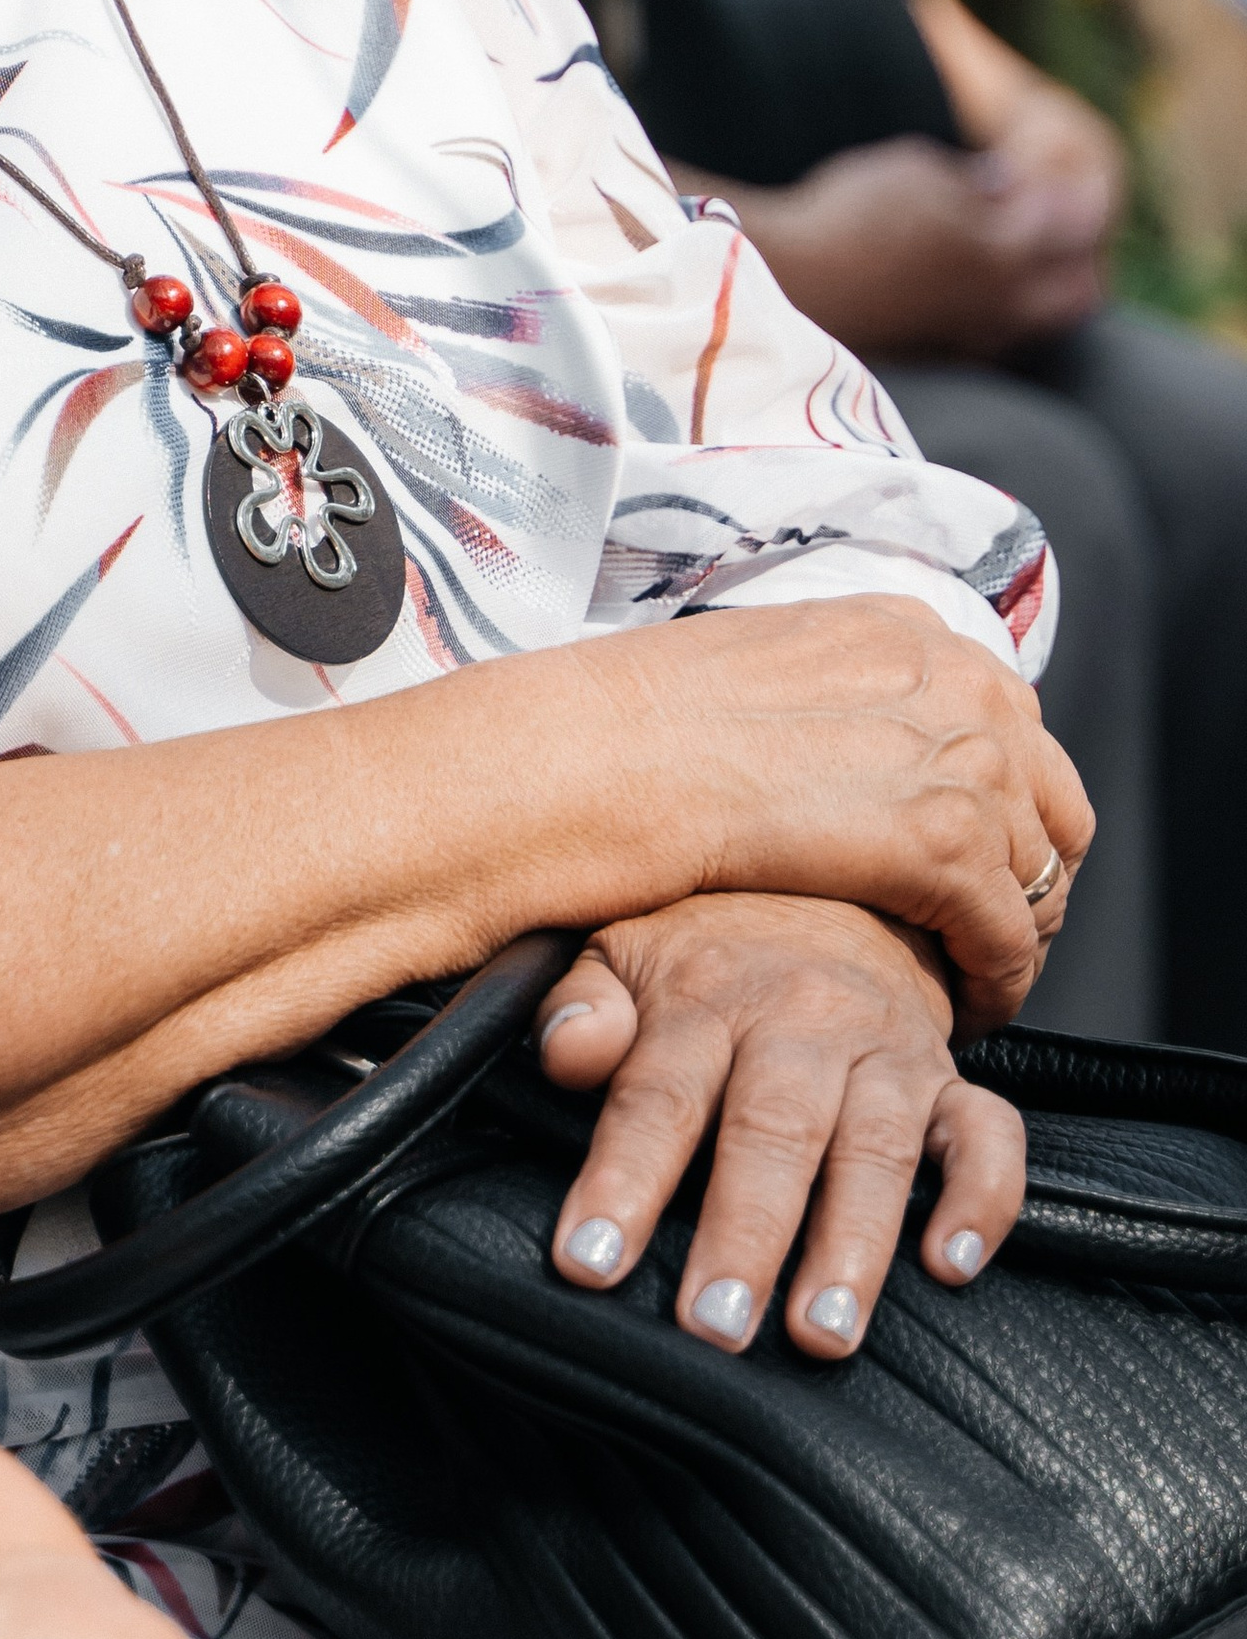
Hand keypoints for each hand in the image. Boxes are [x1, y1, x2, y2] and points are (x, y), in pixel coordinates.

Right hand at [532, 590, 1087, 1026]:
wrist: (590, 755)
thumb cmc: (633, 725)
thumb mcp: (757, 668)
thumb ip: (836, 698)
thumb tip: (861, 752)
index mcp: (904, 628)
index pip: (1008, 726)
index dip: (999, 807)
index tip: (974, 863)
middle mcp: (951, 676)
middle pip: (1048, 799)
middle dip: (1026, 875)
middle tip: (982, 936)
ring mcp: (957, 754)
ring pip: (1040, 876)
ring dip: (1009, 937)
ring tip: (963, 981)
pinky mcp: (943, 844)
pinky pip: (1008, 939)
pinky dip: (994, 986)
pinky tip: (953, 1011)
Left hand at [543, 892, 1024, 1359]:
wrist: (833, 882)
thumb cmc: (710, 945)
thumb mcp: (621, 948)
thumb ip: (581, 1006)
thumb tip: (566, 1054)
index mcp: (706, 995)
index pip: (658, 1095)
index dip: (622, 1180)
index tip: (589, 1262)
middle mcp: (801, 1018)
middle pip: (771, 1131)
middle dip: (743, 1234)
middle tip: (714, 1325)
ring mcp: (883, 1050)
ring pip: (874, 1148)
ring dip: (852, 1245)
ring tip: (821, 1332)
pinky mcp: (949, 1078)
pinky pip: (987, 1136)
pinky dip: (982, 1199)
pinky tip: (953, 1263)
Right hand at [740, 131, 1110, 359]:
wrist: (789, 281)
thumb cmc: (846, 214)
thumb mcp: (914, 172)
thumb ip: (975, 181)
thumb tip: (1008, 186)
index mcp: (1001, 246)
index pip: (1073, 224)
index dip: (1078, 200)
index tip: (1073, 183)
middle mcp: (999, 300)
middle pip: (1079, 291)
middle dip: (1080, 258)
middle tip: (1065, 230)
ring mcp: (972, 335)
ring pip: (1042, 323)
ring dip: (1048, 291)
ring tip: (1027, 261)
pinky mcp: (941, 355)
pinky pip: (999, 341)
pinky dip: (1008, 318)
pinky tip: (985, 296)